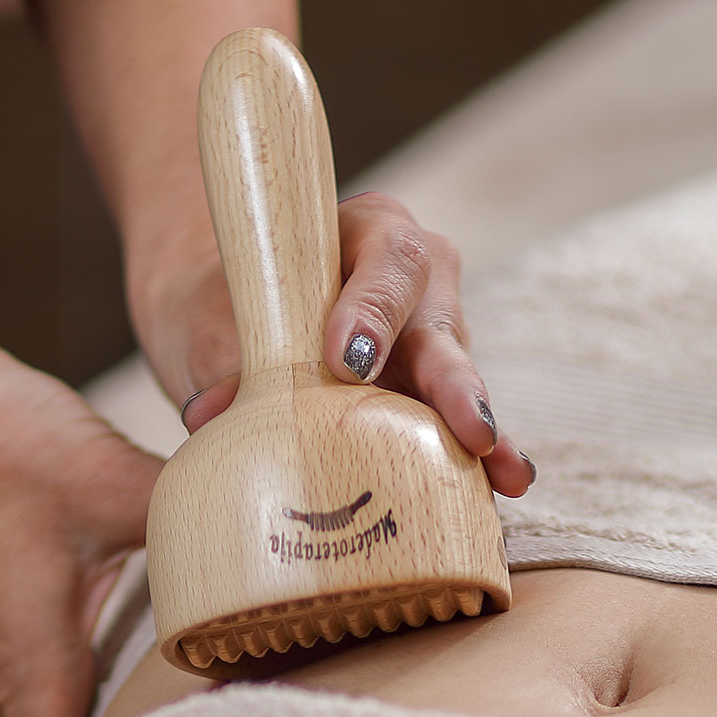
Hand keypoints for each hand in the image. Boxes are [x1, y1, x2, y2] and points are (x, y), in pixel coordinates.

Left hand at [135, 191, 534, 497]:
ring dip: (472, 425)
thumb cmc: (223, 306)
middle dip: (454, 381)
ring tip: (499, 468)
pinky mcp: (430, 398)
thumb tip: (211, 411)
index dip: (375, 308)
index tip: (348, 362)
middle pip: (441, 324)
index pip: (389, 257)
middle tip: (467, 425)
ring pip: (456, 380)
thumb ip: (222, 357)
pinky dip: (476, 456)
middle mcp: (414, 285)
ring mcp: (430, 342)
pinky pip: (456, 425)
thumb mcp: (215, 320)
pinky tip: (504, 483)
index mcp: (365, 234)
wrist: (220, 327)